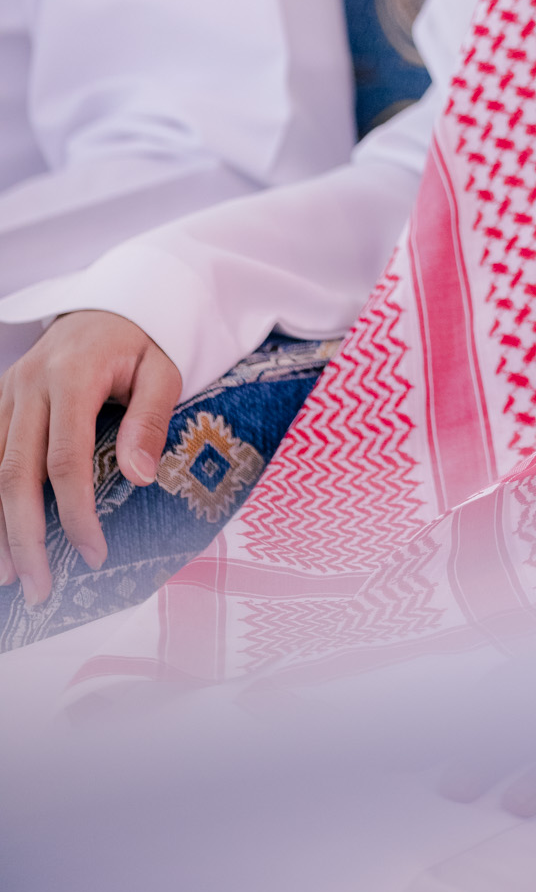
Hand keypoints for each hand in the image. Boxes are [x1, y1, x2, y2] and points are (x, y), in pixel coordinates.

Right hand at [0, 311, 180, 604]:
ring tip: (10, 577)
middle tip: (40, 588)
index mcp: (72, 374)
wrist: (111, 303)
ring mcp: (9, 391)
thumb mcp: (164, 369)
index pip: (65, 459)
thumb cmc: (144, 342)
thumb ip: (151, 418)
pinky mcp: (1, 399)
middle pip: (15, 473)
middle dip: (26, 537)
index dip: (75, 513)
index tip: (92, 554)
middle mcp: (29, 383)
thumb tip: (139, 478)